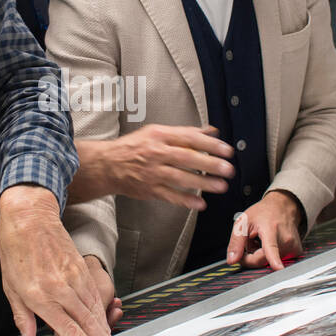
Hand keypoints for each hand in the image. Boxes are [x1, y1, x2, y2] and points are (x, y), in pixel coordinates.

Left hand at [0, 185, 126, 335]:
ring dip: (105, 328)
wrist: (30, 217)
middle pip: (88, 321)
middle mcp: (61, 288)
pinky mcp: (81, 268)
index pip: (68, 328)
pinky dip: (101, 311)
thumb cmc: (16, 251)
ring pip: (94, 309)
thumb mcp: (11, 288)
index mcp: (40, 296)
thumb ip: (23, 318)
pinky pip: (94, 295)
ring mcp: (74, 277)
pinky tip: (104, 321)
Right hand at [73, 125, 234, 209]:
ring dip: (203, 183)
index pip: (189, 138)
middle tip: (228, 169)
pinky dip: (185, 200)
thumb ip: (185, 133)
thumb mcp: (157, 132)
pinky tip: (200, 204)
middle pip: (187, 158)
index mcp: (160, 136)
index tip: (227, 150)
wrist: (107, 165)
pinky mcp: (149, 189)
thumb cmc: (134, 147)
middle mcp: (156, 153)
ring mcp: (153, 172)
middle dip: (210, 164)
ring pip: (181, 178)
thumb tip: (212, 130)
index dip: (210, 144)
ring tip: (221, 186)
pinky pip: (170, 196)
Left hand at [226, 190, 303, 270]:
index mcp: (271, 230)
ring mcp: (293, 246)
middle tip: (249, 243)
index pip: (271, 248)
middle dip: (251, 256)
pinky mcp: (297, 252)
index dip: (274, 260)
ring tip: (261, 240)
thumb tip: (232, 260)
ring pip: (269, 262)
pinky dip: (270, 256)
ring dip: (260, 255)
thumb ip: (236, 242)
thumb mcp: (243, 222)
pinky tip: (270, 244)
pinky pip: (278, 260)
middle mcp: (285, 239)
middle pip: (263, 260)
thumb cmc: (263, 212)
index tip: (279, 268)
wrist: (283, 206)